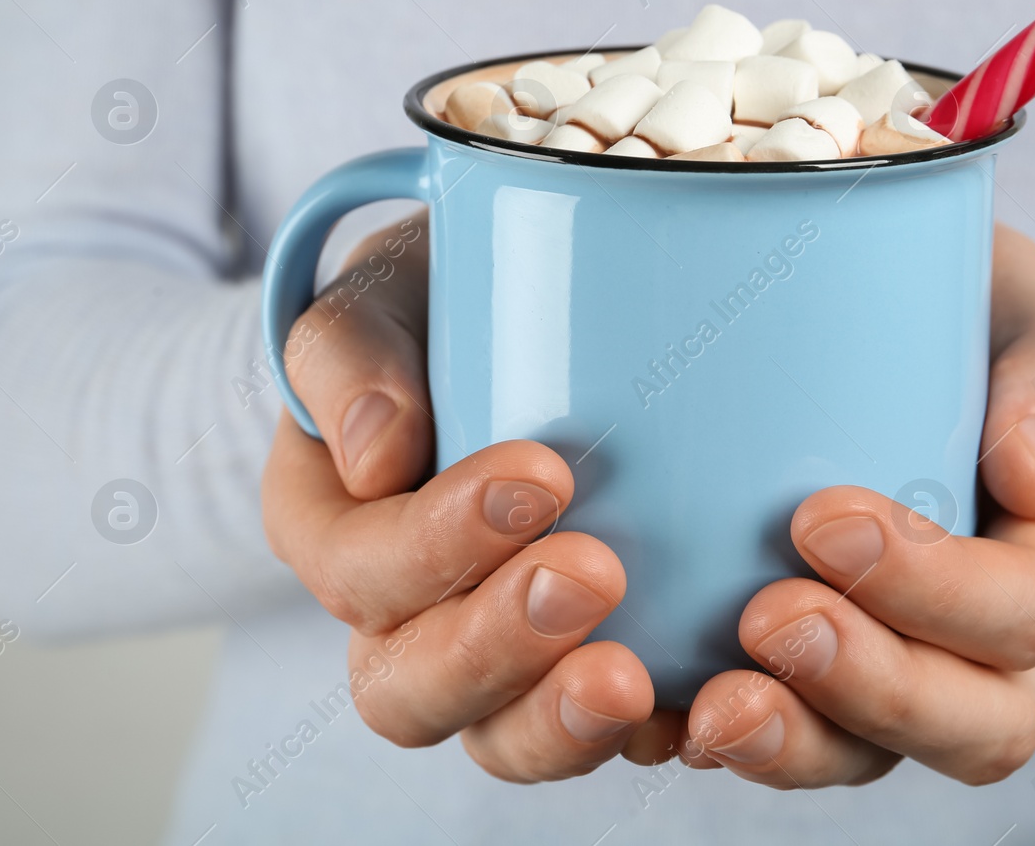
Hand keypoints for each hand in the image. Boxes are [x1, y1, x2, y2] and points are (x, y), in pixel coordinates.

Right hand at [261, 214, 654, 780]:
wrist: (521, 322)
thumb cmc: (438, 305)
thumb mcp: (381, 297)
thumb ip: (350, 353)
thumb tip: (375, 455)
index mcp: (336, 532)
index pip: (361, 569)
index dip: (439, 544)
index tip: (543, 475)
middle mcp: (400, 618)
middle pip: (412, 687)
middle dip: (498, 645)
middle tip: (593, 572)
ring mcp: (495, 658)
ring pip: (499, 737)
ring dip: (562, 722)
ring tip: (635, 682)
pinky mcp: (580, 665)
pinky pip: (598, 734)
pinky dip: (648, 736)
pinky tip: (698, 709)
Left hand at [674, 225, 1034, 786]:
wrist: (872, 321)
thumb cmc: (959, 314)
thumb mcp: (1019, 310)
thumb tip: (1032, 477)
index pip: (1021, 615)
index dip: (936, 592)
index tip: (822, 517)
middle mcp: (976, 639)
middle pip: (967, 727)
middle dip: (868, 688)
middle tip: (768, 615)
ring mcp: (883, 669)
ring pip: (859, 756)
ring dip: (788, 745)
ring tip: (706, 708)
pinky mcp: (792, 677)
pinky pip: (762, 740)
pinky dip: (702, 740)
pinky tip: (647, 716)